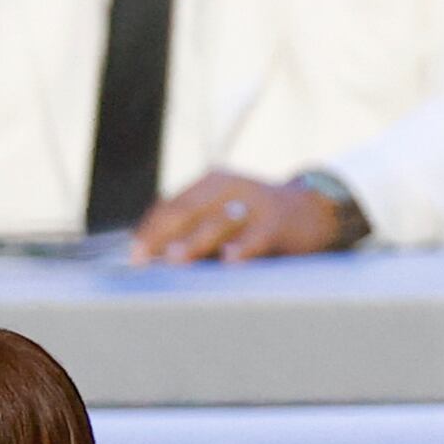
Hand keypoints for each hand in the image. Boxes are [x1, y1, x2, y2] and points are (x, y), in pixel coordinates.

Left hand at [127, 167, 347, 265]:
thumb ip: (190, 228)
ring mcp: (254, 203)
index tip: (132, 255)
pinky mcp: (277, 222)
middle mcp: (230, 187)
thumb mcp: (221, 214)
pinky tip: (230, 259)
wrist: (310, 211)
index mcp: (211, 183)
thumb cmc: (253, 220)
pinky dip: (243, 247)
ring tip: (175, 258)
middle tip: (142, 257)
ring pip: (218, 222)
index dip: (150, 230)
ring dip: (195, 241)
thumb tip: (148, 253)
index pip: (172, 206)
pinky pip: (257, 236)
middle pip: (188, 211)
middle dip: (162, 235)